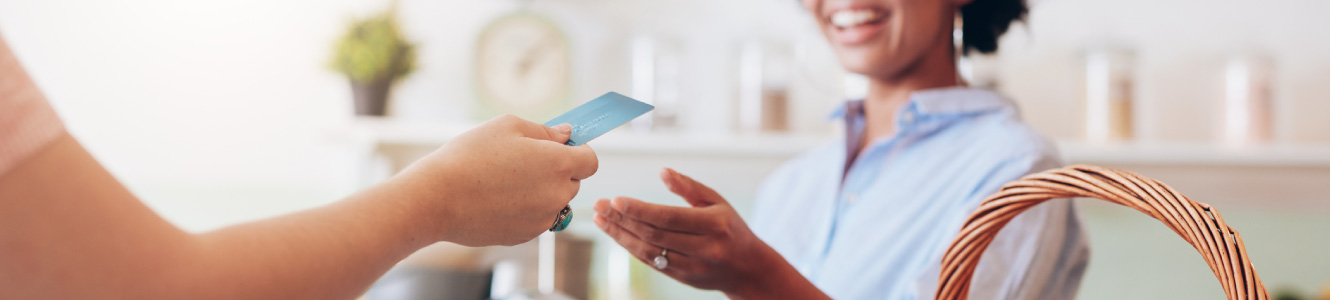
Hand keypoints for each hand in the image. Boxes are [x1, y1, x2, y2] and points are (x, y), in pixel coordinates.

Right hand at [389, 115, 597, 245]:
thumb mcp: (508, 127)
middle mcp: (557, 195)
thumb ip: (545, 131)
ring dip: (541, 192)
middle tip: (524, 161)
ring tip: (506, 180)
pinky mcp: (525, 236)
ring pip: (554, 202)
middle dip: (558, 171)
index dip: (578, 152)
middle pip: (573, 182)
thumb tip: (567, 135)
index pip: (591, 161)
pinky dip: (525, 209)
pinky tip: (497, 198)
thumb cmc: (469, 156)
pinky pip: (536, 219)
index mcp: (558, 164)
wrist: (437, 198)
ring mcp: (542, 219)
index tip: (560, 147)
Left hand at [593, 168, 804, 297]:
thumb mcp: (717, 201)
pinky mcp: (683, 278)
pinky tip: (616, 233)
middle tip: (600, 205)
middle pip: (655, 235)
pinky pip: (652, 262)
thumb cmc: (730, 227)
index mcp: (715, 224)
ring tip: (600, 218)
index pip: (670, 218)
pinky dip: (630, 247)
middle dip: (623, 220)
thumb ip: (689, 186)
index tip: (615, 199)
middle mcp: (704, 248)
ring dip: (620, 235)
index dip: (640, 210)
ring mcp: (693, 267)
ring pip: (649, 251)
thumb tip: (662, 171)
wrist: (749, 268)